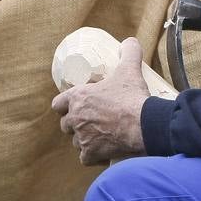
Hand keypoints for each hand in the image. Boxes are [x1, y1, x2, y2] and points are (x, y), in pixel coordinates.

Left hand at [51, 38, 151, 164]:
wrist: (144, 124)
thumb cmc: (132, 96)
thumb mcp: (129, 69)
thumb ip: (128, 51)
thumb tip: (130, 41)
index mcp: (78, 98)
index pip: (57, 104)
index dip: (65, 105)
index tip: (76, 106)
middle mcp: (75, 118)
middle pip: (65, 125)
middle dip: (74, 124)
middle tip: (90, 121)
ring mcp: (82, 138)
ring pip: (75, 142)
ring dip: (84, 140)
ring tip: (98, 136)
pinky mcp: (91, 154)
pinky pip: (85, 158)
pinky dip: (93, 156)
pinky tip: (103, 152)